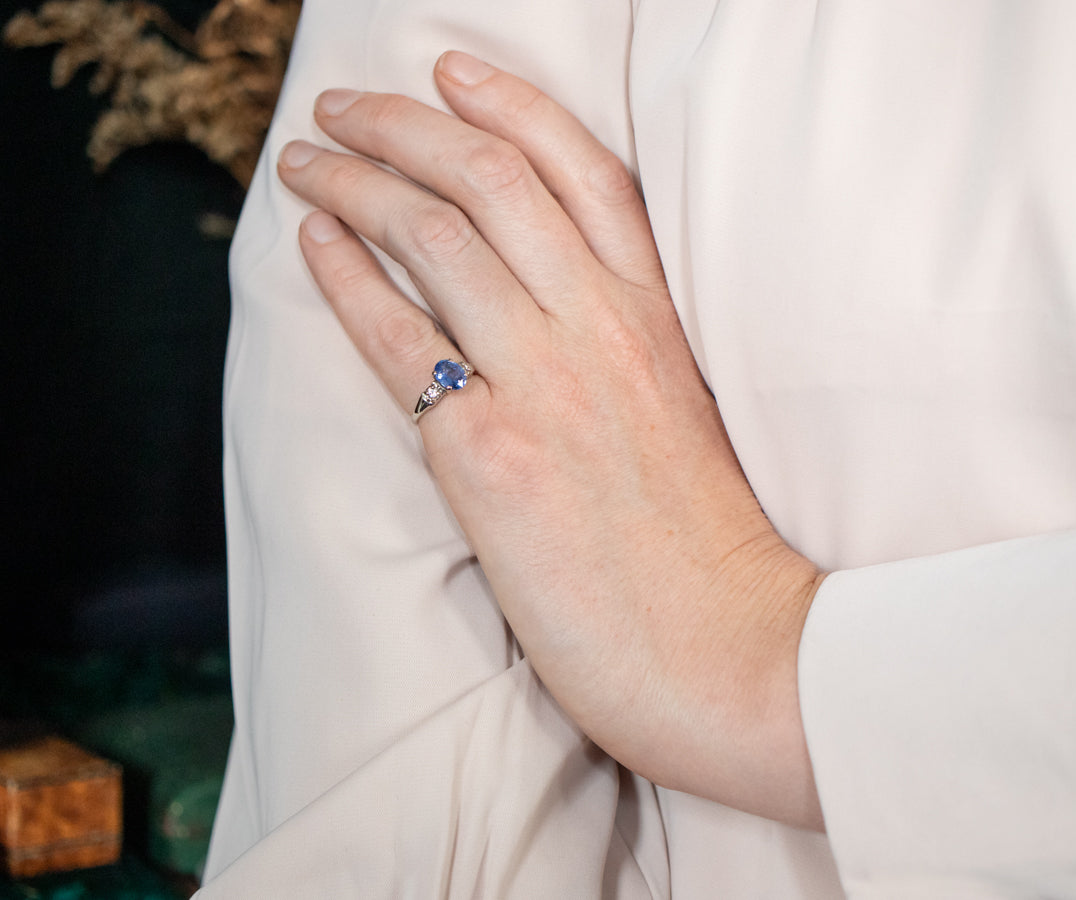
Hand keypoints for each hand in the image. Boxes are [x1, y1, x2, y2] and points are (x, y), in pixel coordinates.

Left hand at [276, 51, 824, 827]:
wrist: (732, 649)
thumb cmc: (710, 549)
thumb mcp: (690, 417)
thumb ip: (630, 353)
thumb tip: (553, 315)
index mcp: (658, 317)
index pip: (582, 172)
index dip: (509, 106)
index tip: (454, 72)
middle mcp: (601, 329)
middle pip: (492, 181)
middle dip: (405, 126)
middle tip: (345, 110)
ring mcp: (545, 384)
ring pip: (437, 236)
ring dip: (357, 182)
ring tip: (307, 164)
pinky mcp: (490, 455)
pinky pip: (398, 338)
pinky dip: (346, 277)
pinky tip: (314, 244)